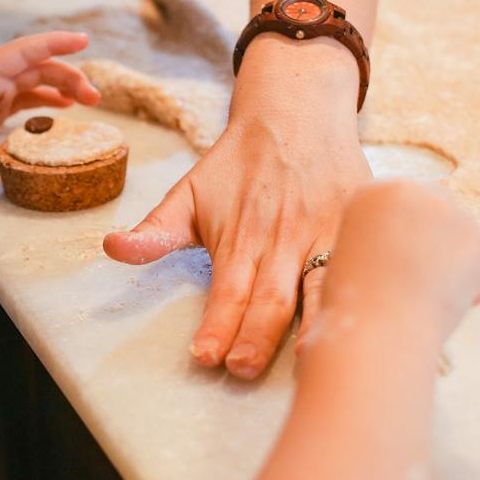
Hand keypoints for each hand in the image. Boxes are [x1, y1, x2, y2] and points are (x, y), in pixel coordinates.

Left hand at [0, 32, 98, 159]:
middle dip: (68, 76)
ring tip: (89, 102)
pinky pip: (23, 105)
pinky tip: (62, 113)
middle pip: (38, 69)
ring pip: (34, 85)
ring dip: (61, 90)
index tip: (83, 40)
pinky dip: (44, 106)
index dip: (54, 44)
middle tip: (94, 97)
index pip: (25, 51)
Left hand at [104, 40, 370, 378]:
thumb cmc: (240, 162)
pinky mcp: (361, 228)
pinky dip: (366, 299)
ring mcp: (328, 235)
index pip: (226, 291)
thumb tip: (111, 250)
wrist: (298, 110)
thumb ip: (155, 231)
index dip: (216, 326)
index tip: (204, 356)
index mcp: (243, 238)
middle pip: (272, 298)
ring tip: (311, 363)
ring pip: (323, 288)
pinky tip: (368, 330)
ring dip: (315, 326)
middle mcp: (285, 240)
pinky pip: (366, 270)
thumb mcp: (190, 192)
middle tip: (242, 369)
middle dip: (257, 337)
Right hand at [321, 180, 479, 344]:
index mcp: (377, 190)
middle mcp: (418, 191)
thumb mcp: (352, 252)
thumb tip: (409, 243)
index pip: (403, 202)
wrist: (375, 333)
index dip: (401, 233)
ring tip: (424, 297)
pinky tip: (446, 305)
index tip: (393, 260)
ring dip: (451, 262)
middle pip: (436, 209)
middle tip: (416, 279)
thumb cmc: (352, 303)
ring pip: (461, 236)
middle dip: (432, 240)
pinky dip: (472, 286)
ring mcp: (454, 215)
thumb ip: (382, 234)